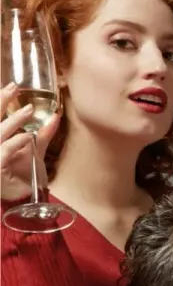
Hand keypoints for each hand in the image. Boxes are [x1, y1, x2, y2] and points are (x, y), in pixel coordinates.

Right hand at [0, 83, 59, 201]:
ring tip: (29, 110)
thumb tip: (55, 116)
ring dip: (13, 121)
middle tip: (13, 88)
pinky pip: (4, 152)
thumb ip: (41, 134)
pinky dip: (16, 142)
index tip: (10, 85)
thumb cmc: (21, 176)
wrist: (20, 200)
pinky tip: (27, 136)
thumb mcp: (33, 151)